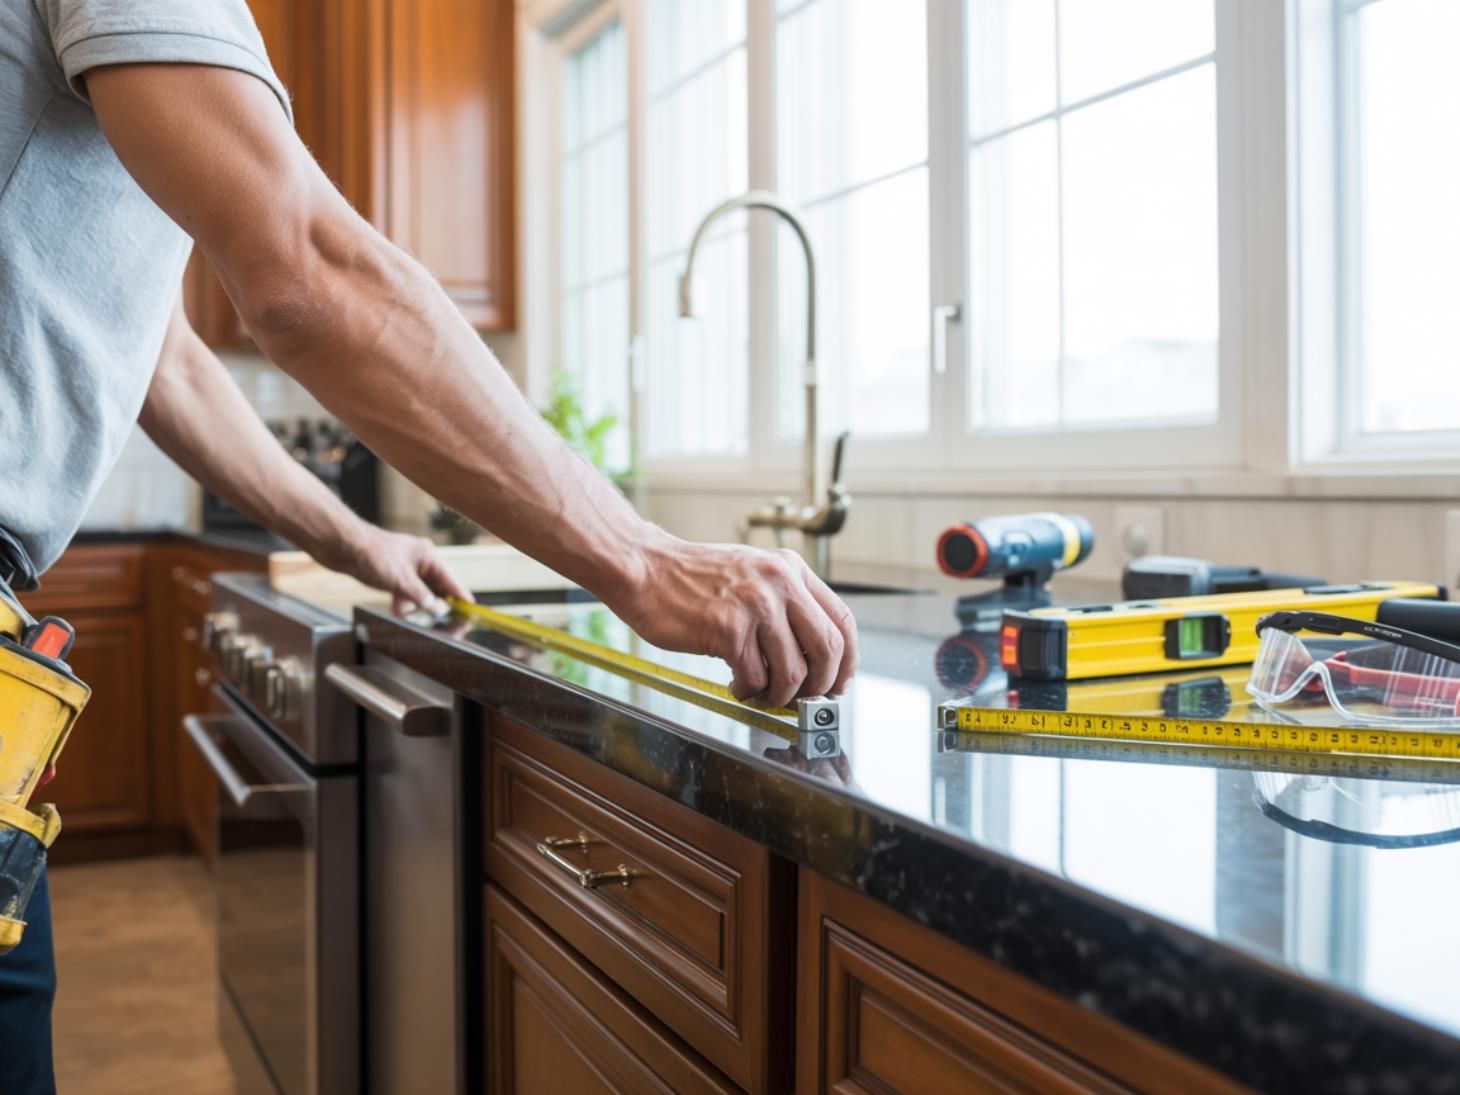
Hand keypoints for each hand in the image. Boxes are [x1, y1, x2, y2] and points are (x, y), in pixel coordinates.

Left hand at [330, 525, 470, 614]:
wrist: (342, 545)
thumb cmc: (372, 554)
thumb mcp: (402, 581)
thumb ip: (421, 597)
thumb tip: (436, 609)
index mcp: (428, 556)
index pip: (451, 581)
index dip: (461, 597)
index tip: (471, 611)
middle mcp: (419, 560)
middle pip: (437, 586)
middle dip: (441, 605)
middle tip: (450, 623)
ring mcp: (404, 566)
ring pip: (419, 590)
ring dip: (420, 606)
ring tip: (425, 623)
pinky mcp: (390, 572)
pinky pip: (404, 590)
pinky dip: (403, 602)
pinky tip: (400, 613)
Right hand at [613, 537, 858, 707]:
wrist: (645, 569)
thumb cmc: (694, 578)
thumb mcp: (753, 573)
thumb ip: (785, 603)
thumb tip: (813, 657)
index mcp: (791, 569)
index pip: (842, 620)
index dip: (847, 660)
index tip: (838, 682)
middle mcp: (779, 583)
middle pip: (828, 649)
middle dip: (820, 686)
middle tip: (803, 699)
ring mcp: (755, 605)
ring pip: (793, 672)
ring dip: (779, 695)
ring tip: (761, 692)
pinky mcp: (728, 629)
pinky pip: (755, 678)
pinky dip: (748, 690)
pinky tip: (735, 683)